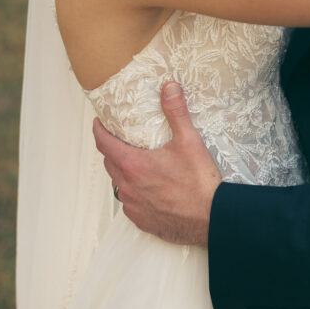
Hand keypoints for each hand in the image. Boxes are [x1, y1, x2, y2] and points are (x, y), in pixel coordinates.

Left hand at [93, 81, 221, 245]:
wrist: (211, 218)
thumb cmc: (199, 183)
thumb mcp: (189, 141)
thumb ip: (175, 112)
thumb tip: (168, 88)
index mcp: (133, 164)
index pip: (103, 143)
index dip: (98, 130)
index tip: (98, 122)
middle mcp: (127, 187)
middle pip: (109, 163)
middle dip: (112, 149)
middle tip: (121, 139)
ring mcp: (133, 206)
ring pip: (118, 184)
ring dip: (122, 171)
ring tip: (136, 162)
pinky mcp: (141, 220)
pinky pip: (129, 203)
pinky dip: (133, 192)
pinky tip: (148, 188)